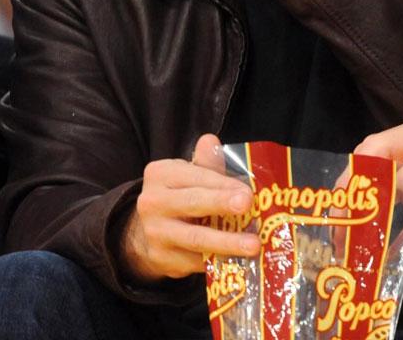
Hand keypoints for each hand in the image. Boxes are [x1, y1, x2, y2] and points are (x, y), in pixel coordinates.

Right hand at [118, 134, 259, 283]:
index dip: (223, 183)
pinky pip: (197, 261)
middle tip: (247, 204)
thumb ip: (205, 162)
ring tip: (253, 245)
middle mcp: (153, 203)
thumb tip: (211, 141)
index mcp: (161, 174)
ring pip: (196, 239)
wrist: (149, 231)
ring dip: (227, 243)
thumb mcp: (188, 174)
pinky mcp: (164, 259)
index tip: (247, 190)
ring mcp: (156, 233)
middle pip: (192, 203)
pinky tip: (242, 259)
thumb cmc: (180, 195)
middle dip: (221, 203)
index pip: (197, 176)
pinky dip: (221, 260)